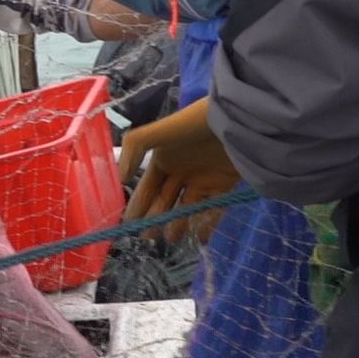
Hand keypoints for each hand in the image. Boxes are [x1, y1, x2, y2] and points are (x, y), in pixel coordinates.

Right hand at [118, 97, 241, 241]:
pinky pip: (214, 208)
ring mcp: (204, 179)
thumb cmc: (196, 124)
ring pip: (188, 207)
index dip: (139, 204)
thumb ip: (135, 148)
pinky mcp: (225, 184)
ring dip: (179, 223)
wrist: (237, 119)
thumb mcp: (160, 131)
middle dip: (155, 218)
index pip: (148, 187)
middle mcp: (182, 171)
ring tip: (172, 238)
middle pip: (165, 200)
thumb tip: (121, 177)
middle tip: (149, 238)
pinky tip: (201, 238)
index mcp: (165, 159)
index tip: (130, 224)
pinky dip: (208, 224)